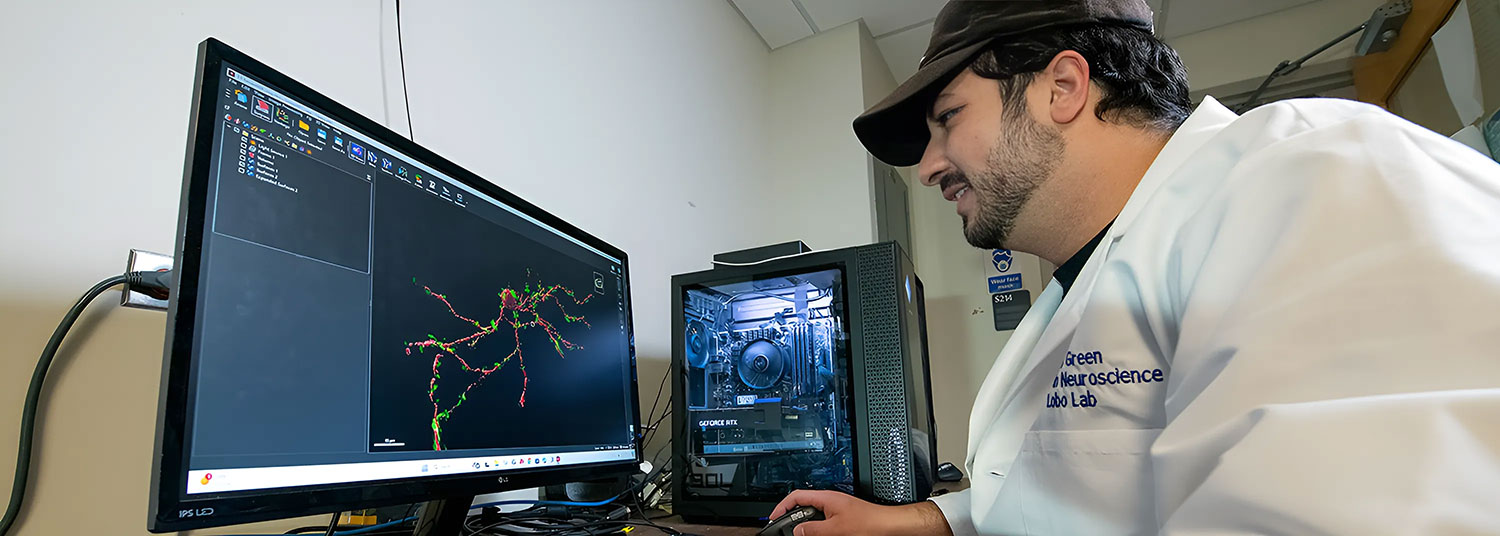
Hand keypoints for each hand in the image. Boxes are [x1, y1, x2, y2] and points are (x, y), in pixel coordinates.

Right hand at [768, 490, 952, 535]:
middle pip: (803, 507)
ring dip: (806, 526)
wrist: (888, 526)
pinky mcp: (842, 518)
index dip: (781, 506)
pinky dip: (817, 529)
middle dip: (793, 519)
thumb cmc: (869, 523)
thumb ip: (814, 529)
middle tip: (785, 530)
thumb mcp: (836, 529)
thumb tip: (798, 531)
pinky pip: (823, 522)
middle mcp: (830, 502)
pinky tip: (818, 535)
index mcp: (826, 498)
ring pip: (813, 516)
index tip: (773, 517)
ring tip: (801, 535)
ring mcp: (836, 510)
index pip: (796, 496)